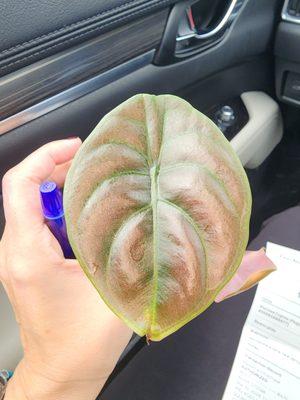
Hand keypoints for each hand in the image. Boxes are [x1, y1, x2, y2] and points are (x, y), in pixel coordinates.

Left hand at [0, 139, 131, 399]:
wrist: (61, 372)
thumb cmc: (78, 344)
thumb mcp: (113, 293)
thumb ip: (130, 252)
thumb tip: (147, 220)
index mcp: (28, 253)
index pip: (21, 184)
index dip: (45, 156)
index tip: (74, 147)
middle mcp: (15, 250)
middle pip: (26, 188)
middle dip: (57, 167)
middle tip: (91, 161)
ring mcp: (18, 256)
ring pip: (32, 203)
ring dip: (61, 187)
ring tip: (92, 181)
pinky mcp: (28, 262)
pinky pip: (38, 220)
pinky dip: (60, 208)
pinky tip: (87, 212)